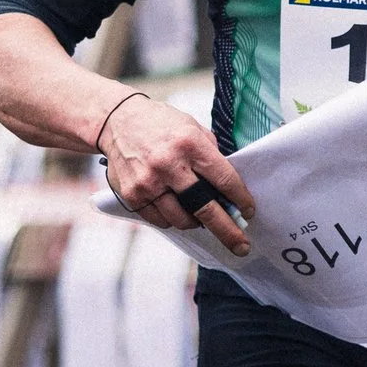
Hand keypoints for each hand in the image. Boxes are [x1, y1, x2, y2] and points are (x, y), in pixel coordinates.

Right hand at [98, 95, 255, 255]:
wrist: (117, 121)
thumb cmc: (162, 124)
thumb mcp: (194, 128)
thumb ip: (211, 156)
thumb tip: (228, 188)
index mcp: (190, 144)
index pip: (224, 179)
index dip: (240, 199)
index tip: (249, 211)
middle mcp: (168, 165)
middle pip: (204, 208)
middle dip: (227, 230)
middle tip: (241, 246)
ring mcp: (148, 182)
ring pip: (181, 219)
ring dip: (197, 223)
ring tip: (202, 218)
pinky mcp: (132, 195)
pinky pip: (160, 220)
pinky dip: (173, 219)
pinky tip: (177, 210)